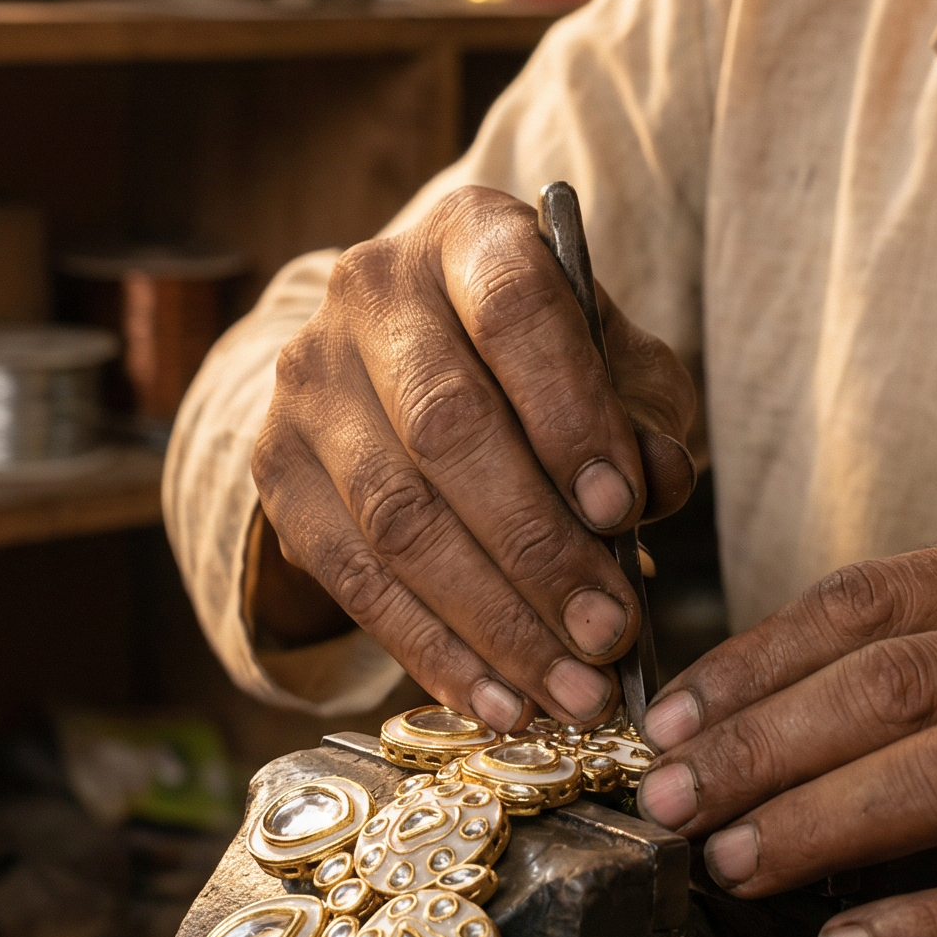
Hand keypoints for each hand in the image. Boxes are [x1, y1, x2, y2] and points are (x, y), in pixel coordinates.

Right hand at [250, 186, 696, 729]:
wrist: (415, 360)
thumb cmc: (545, 365)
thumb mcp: (616, 366)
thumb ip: (646, 416)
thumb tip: (662, 483)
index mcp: (470, 236)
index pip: (515, 310)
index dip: (568, 411)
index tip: (622, 506)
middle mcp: (371, 292)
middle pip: (448, 428)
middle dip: (538, 548)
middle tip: (610, 633)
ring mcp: (308, 380)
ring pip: (396, 516)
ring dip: (492, 620)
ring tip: (571, 689)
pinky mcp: (274, 467)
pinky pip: (352, 579)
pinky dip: (433, 650)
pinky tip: (499, 700)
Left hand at [635, 529, 936, 936]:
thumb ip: (926, 669)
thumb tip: (738, 718)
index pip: (875, 599)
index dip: (755, 660)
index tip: (668, 719)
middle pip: (900, 681)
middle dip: (762, 744)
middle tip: (669, 800)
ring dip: (821, 823)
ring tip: (733, 865)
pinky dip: (928, 927)